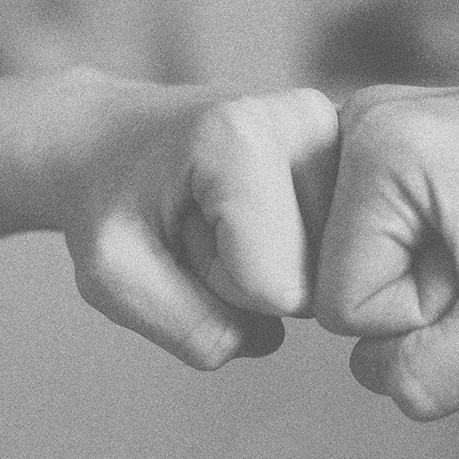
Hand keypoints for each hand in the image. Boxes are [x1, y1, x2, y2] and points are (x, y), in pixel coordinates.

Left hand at [55, 73, 339, 369]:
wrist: (110, 138)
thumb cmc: (107, 200)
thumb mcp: (111, 276)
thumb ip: (191, 327)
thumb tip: (269, 337)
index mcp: (242, 135)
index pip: (273, 288)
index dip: (217, 286)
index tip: (179, 233)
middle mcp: (309, 120)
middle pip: (311, 281)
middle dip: (247, 279)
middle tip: (198, 224)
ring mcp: (340, 134)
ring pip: (330, 272)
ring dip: (270, 266)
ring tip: (218, 216)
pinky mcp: (352, 152)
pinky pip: (338, 252)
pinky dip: (291, 251)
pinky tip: (254, 212)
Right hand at [314, 78, 458, 419]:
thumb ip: (424, 379)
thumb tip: (374, 371)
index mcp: (376, 148)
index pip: (343, 306)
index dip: (424, 316)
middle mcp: (360, 120)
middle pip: (343, 279)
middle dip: (424, 294)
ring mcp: (378, 125)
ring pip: (364, 262)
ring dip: (433, 275)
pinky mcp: (399, 140)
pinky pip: (385, 236)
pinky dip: (436, 250)